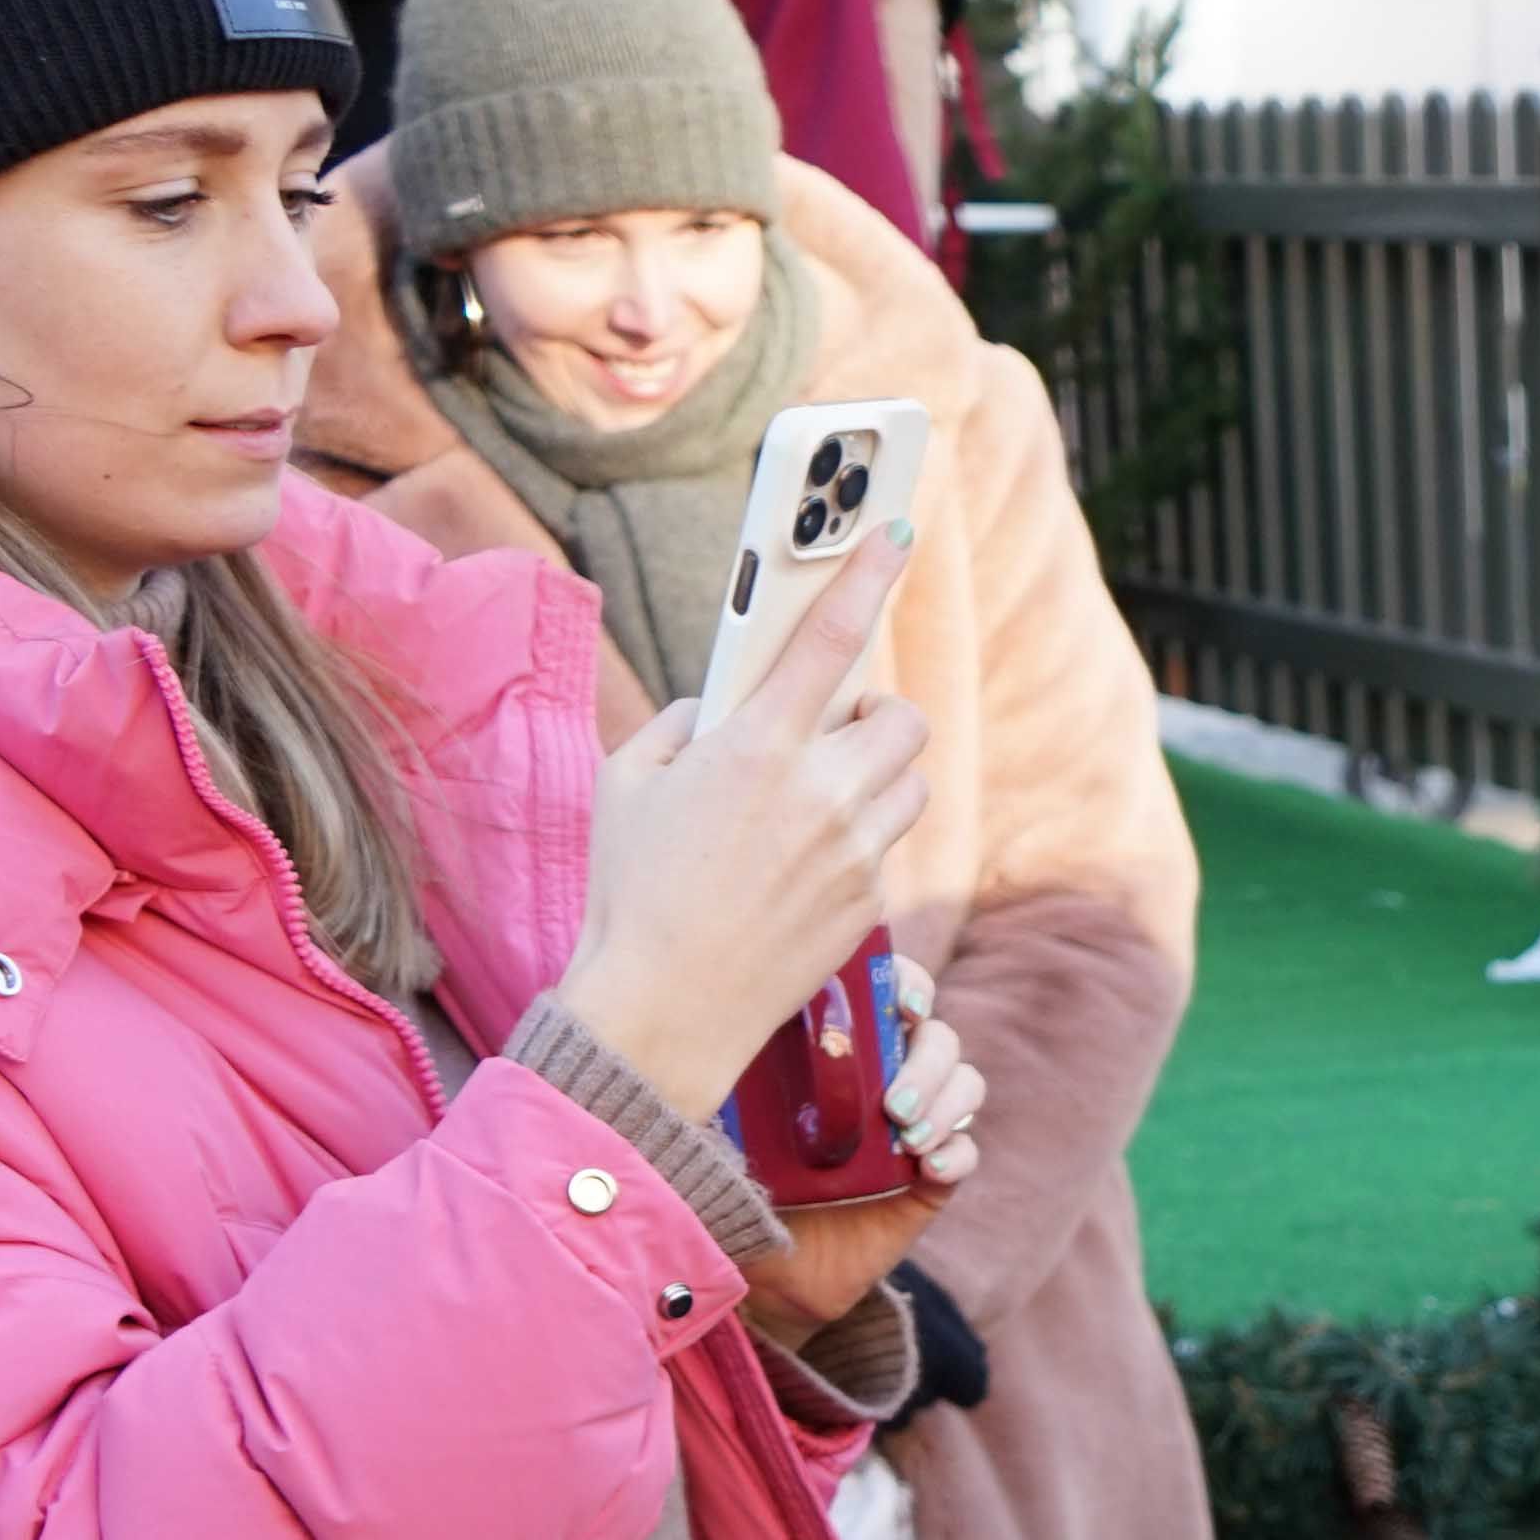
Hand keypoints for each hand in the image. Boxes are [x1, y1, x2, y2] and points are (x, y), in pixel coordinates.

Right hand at [545, 529, 931, 1114]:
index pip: (831, 638)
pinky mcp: (871, 905)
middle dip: (875, 715)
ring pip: (911, 784)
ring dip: (879, 777)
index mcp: (758, 747)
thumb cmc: (630, 891)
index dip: (867, 575)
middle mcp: (823, 793)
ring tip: (823, 795)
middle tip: (834, 727)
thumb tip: (721, 708)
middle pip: (902, 721)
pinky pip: (890, 848)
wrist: (664, 1008)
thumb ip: (681, 725)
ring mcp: (856, 852)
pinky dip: (862, 840)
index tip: (894, 530)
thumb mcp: (627, 783)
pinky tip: (808, 863)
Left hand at [735, 975, 979, 1336]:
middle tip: (894, 1104)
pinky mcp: (927, 1180)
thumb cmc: (727, 1185)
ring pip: (963, 1085)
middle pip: (937, 1037)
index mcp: (833, 1048)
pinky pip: (966, 1151)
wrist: (759, 1274)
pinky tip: (928, 1168)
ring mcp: (909, 1126)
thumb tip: (713, 1031)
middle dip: (929, 1060)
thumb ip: (721, 1077)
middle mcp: (879, 1077)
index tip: (904, 1004)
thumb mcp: (715, 1122)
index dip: (910, 985)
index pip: (888, 993)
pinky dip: (956, 1152)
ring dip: (947, 1102)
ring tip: (910, 1139)